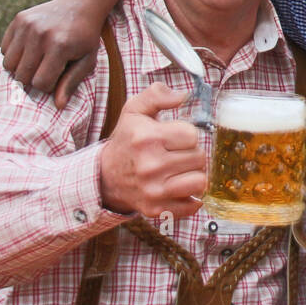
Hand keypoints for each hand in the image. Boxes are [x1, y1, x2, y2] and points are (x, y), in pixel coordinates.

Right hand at [1, 0, 109, 108]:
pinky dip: (14, 55)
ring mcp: (27, 25)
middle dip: (33, 79)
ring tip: (37, 62)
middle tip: (47, 70)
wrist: (80, 3)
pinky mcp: (18, 19)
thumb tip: (58, 106)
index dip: (48, 86)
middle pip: (22, 76)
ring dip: (21, 68)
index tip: (58, 77)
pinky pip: (4, 50)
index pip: (40, 83)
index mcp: (59, 47)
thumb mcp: (87, 61)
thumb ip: (72, 82)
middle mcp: (40, 35)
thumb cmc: (85, 38)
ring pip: (8, 65)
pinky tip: (30, 49)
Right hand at [99, 83, 206, 216]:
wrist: (105, 176)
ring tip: (180, 170)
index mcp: (147, 138)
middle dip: (192, 153)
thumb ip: (157, 95)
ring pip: (200, 181)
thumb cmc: (126, 141)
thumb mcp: (134, 110)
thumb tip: (182, 95)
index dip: (187, 134)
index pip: (192, 135)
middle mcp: (150, 166)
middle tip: (177, 154)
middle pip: (199, 158)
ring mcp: (153, 190)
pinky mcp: (156, 209)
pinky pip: (193, 204)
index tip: (175, 137)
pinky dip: (191, 197)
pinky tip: (179, 187)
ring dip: (194, 174)